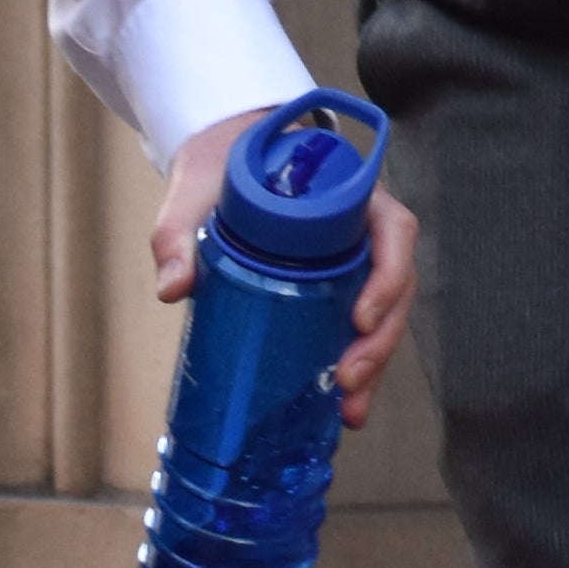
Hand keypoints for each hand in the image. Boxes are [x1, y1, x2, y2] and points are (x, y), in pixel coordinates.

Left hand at [153, 117, 424, 432]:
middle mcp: (363, 228)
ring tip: (350, 408)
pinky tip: (340, 405)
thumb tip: (173, 289)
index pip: (394, 231)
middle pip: (396, 284)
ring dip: (375, 361)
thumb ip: (178, 234)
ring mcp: (353, 259)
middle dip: (381, 338)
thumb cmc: (222, 167)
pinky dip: (357, 364)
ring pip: (385, 311)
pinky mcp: (335, 285)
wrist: (223, 159)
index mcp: (349, 195)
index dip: (388, 276)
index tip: (358, 318)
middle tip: (348, 380)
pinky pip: (359, 324)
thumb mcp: (195, 194)